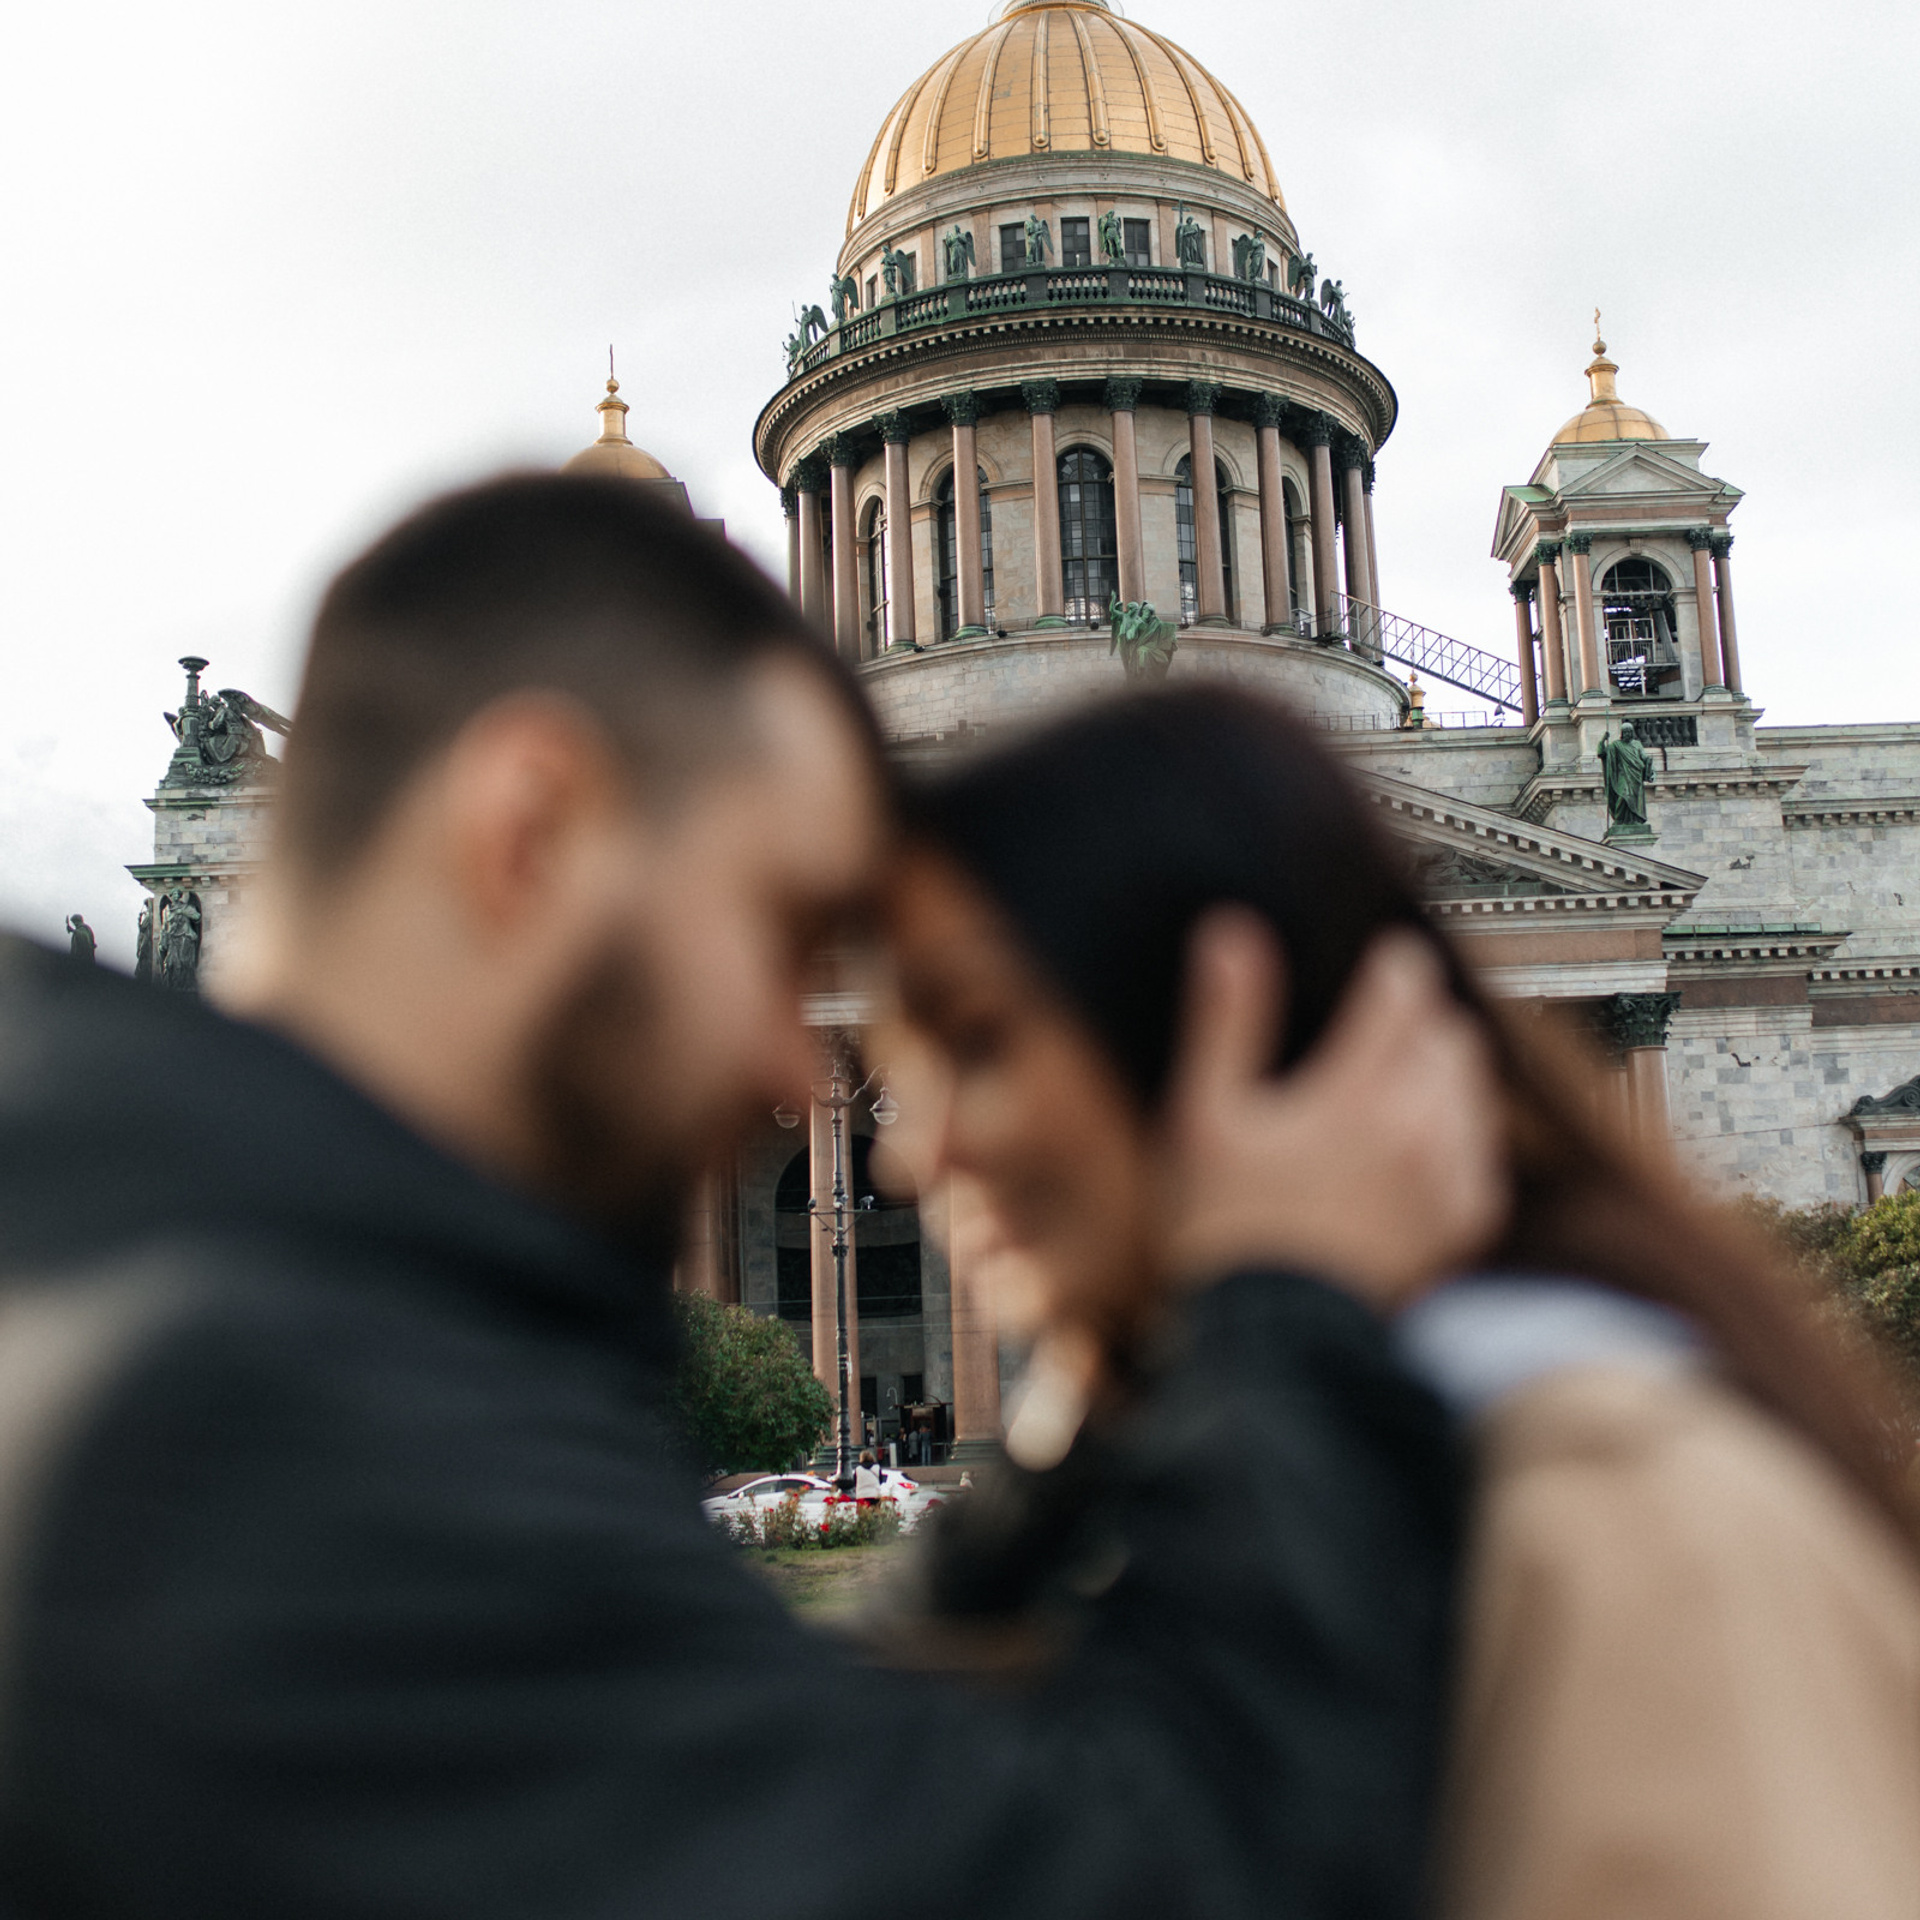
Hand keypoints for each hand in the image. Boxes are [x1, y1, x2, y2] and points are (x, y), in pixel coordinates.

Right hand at [1157, 913, 1507, 1312]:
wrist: (1273, 1338)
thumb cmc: (1227, 1228)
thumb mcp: (1207, 1115)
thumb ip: (1228, 1018)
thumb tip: (1232, 933)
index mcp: (1358, 1093)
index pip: (1403, 990)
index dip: (1391, 963)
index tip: (1379, 959)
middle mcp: (1420, 1128)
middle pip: (1449, 1031)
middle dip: (1418, 1017)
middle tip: (1379, 1021)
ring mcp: (1449, 1177)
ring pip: (1473, 1085)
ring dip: (1442, 1068)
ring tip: (1394, 1077)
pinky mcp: (1463, 1221)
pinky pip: (1483, 1148)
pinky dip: (1458, 1131)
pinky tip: (1413, 1142)